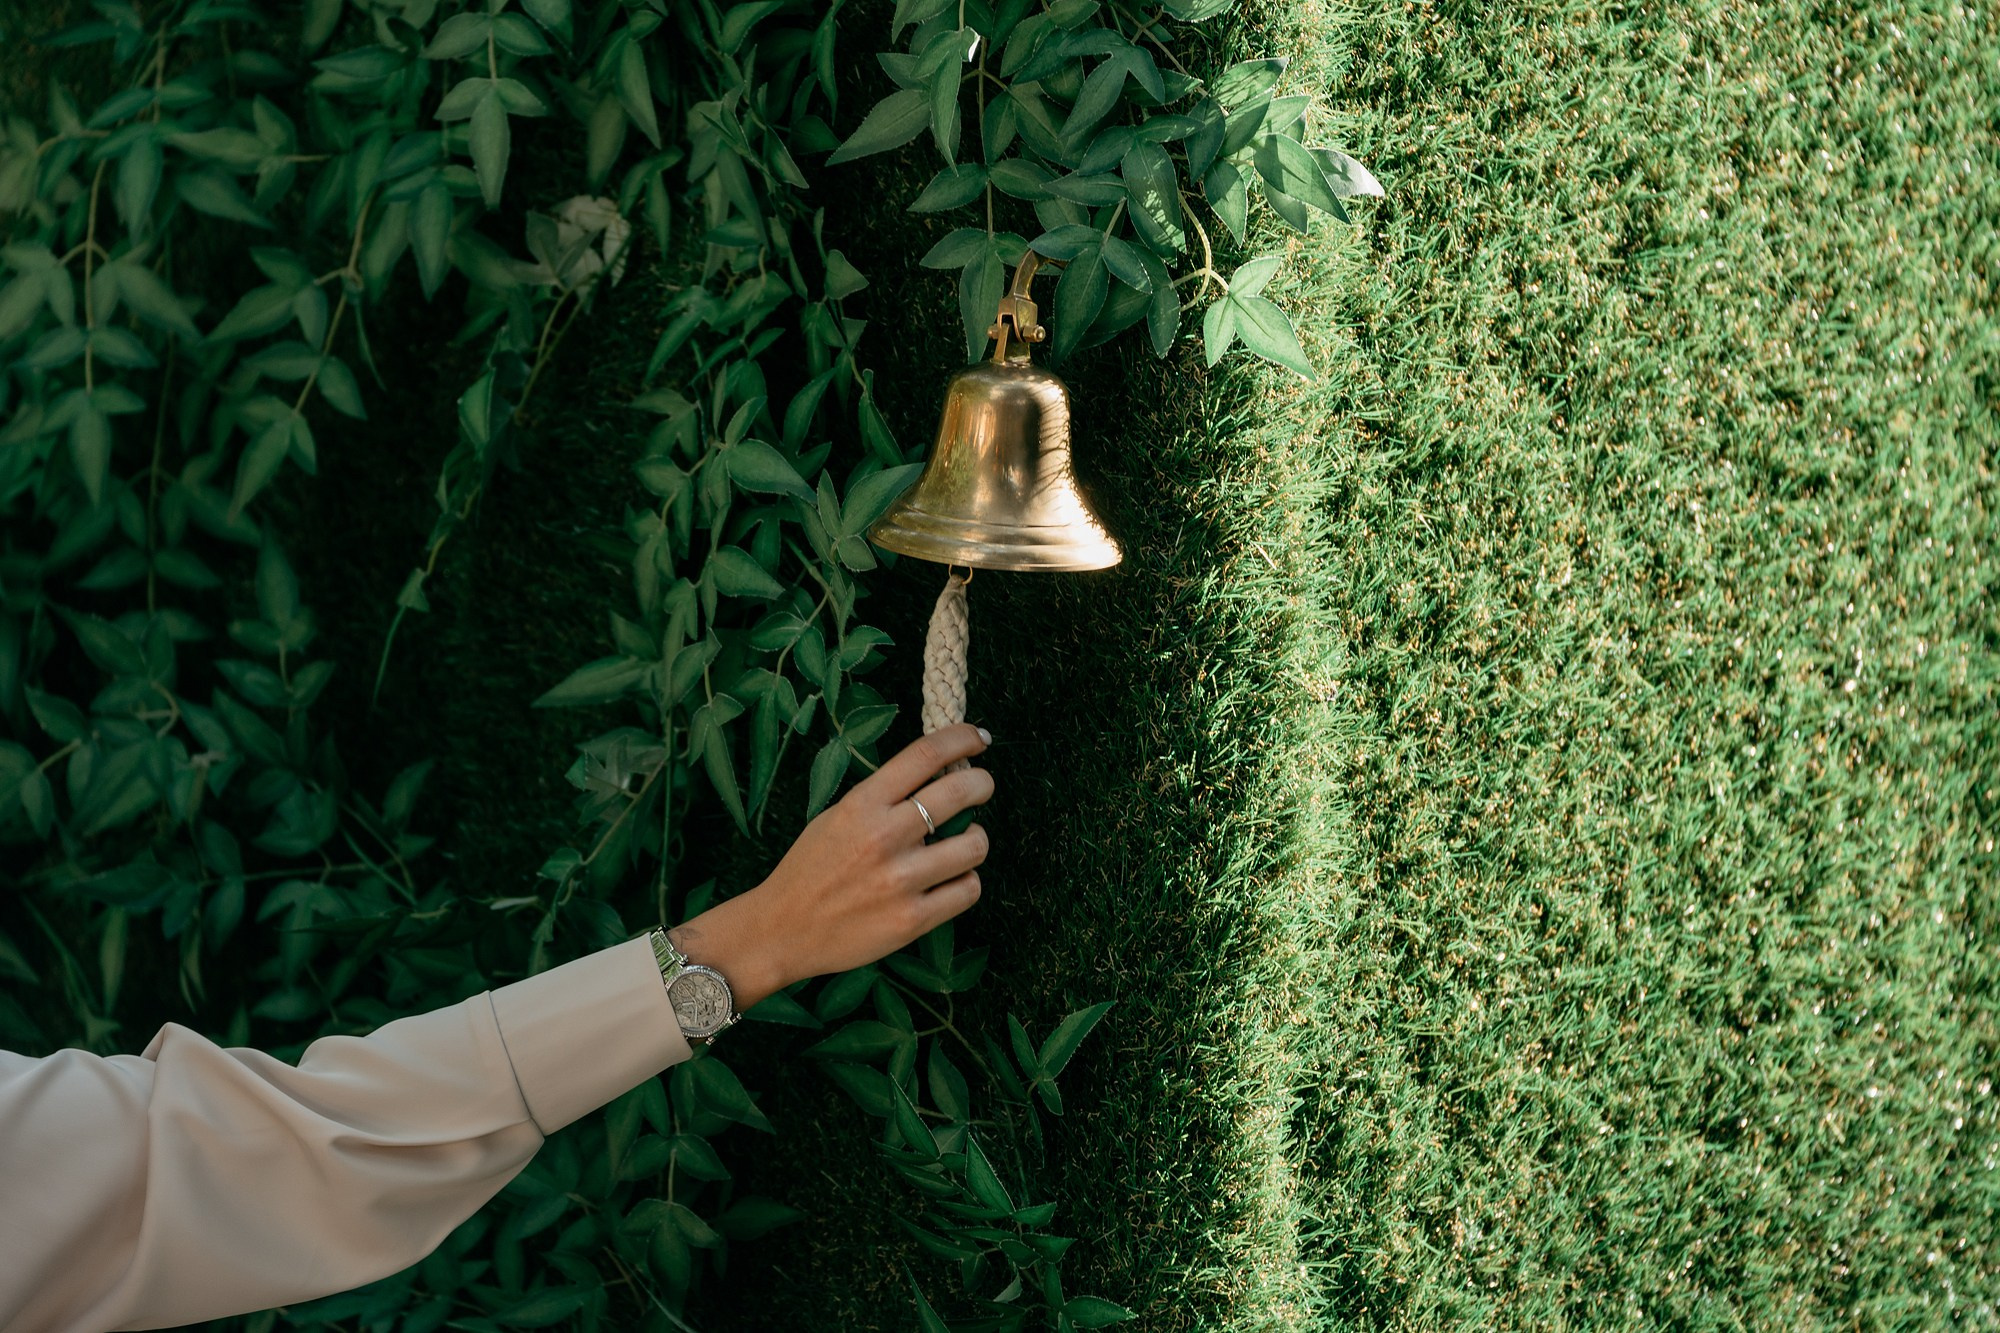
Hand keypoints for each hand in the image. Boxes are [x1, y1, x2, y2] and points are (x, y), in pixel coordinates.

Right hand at [666, 722, 993, 1010]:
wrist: (782, 931)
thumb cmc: (811, 869)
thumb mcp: (837, 816)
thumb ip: (883, 797)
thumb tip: (939, 772)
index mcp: (861, 804)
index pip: (925, 754)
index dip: (962, 739)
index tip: (978, 738)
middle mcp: (884, 837)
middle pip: (961, 791)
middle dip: (983, 783)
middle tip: (982, 787)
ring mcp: (900, 881)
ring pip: (975, 845)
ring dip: (976, 839)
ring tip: (963, 842)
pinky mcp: (912, 920)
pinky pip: (968, 890)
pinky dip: (966, 881)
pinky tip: (951, 880)